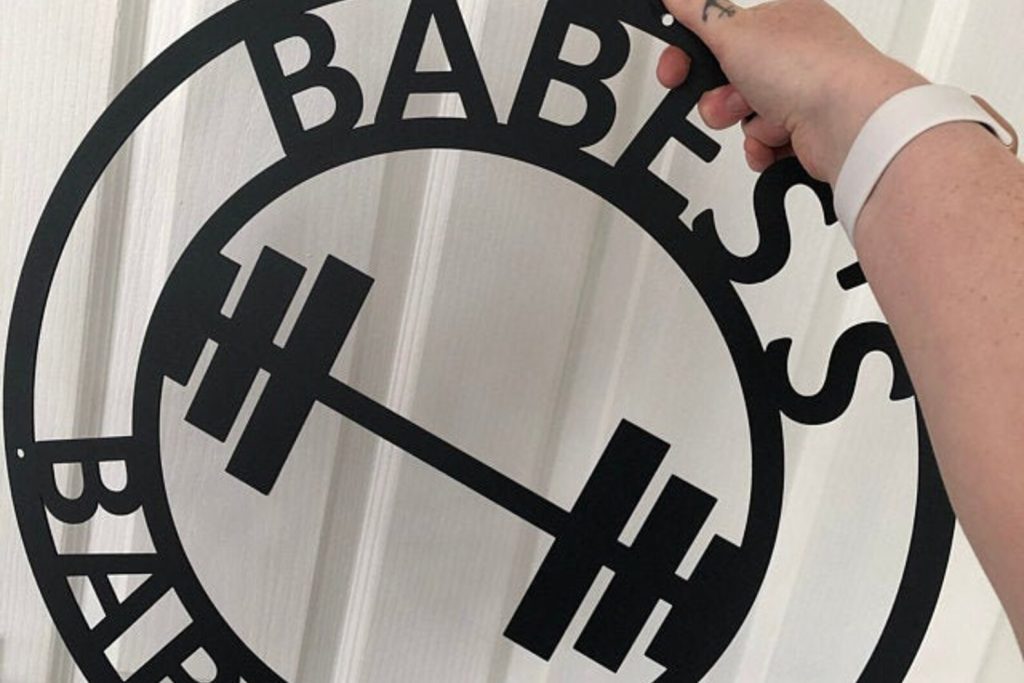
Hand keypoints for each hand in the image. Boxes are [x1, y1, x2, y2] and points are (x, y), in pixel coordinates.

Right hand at [658, 0, 927, 182]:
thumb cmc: (810, 68)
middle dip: (721, 96)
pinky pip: (765, 142)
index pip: (723, 33)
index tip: (675, 70)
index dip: (692, 54)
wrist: (849, 123)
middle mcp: (797, 54)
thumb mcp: (734, 31)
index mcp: (783, 19)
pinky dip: (764, 146)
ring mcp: (805, 94)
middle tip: (730, 100)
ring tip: (764, 120)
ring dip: (746, 122)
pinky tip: (776, 139)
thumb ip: (698, 12)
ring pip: (747, 115)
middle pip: (732, 78)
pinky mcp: (808, 131)